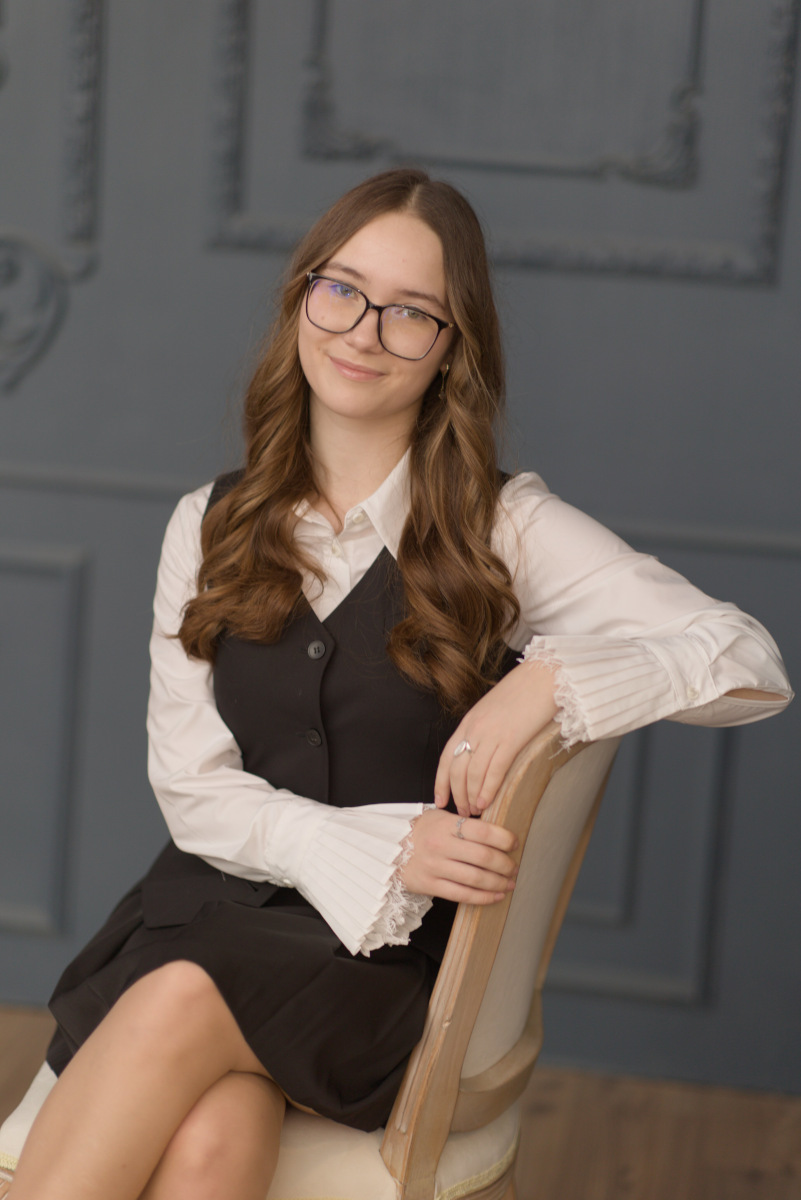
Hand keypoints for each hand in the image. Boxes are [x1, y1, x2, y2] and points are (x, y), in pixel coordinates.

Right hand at [400, 808, 517, 904]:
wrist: (389, 849)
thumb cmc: (422, 831)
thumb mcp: (440, 817)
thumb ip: (465, 823)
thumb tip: (499, 834)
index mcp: (446, 824)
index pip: (483, 831)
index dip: (504, 838)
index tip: (514, 843)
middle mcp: (440, 845)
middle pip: (483, 857)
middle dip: (505, 864)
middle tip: (514, 867)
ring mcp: (434, 867)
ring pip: (475, 878)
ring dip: (498, 883)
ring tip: (509, 883)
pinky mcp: (430, 885)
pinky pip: (462, 895)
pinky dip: (483, 897)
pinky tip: (496, 896)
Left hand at [434, 660, 557, 817]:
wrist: (544, 676)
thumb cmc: (524, 692)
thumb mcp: (494, 709)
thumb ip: (484, 729)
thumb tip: (482, 752)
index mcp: (469, 721)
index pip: (447, 757)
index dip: (441, 781)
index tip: (440, 799)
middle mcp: (475, 729)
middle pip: (457, 769)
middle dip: (457, 795)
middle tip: (461, 812)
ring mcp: (492, 734)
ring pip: (472, 773)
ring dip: (470, 797)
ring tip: (474, 811)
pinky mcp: (511, 739)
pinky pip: (494, 770)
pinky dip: (487, 790)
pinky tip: (486, 803)